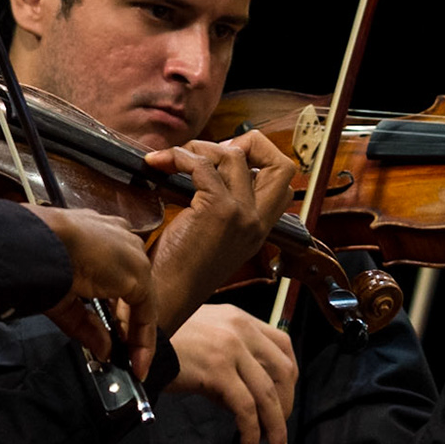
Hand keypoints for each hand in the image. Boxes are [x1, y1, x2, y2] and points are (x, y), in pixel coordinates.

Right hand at [25, 205, 156, 378]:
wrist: (36, 243)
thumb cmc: (37, 259)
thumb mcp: (62, 296)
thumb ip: (86, 324)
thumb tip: (103, 349)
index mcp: (100, 235)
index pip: (114, 273)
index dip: (112, 304)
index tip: (110, 329)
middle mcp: (121, 241)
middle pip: (132, 288)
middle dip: (125, 322)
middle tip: (121, 351)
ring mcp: (132, 256)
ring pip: (141, 300)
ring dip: (135, 333)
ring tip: (132, 362)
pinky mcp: (138, 274)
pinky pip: (146, 313)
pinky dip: (143, 340)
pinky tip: (137, 361)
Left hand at [143, 131, 297, 330]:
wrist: (164, 299)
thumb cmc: (178, 272)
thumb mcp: (214, 240)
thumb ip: (224, 210)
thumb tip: (208, 170)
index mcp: (259, 229)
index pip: (284, 181)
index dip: (260, 160)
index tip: (226, 160)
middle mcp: (257, 222)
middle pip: (281, 163)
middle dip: (249, 143)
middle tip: (213, 151)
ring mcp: (242, 215)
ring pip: (235, 156)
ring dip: (200, 148)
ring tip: (174, 159)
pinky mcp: (218, 210)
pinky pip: (203, 164)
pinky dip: (179, 156)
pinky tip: (159, 164)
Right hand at [171, 304, 298, 443]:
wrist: (135, 342)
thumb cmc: (165, 341)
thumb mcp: (205, 339)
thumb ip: (230, 362)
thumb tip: (246, 404)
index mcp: (240, 319)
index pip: (284, 346)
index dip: (289, 379)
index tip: (284, 401)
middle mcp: (241, 329)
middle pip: (283, 372)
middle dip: (286, 406)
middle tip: (279, 432)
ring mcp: (230, 349)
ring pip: (268, 394)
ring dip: (276, 427)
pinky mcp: (217, 371)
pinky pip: (245, 409)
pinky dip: (252, 433)